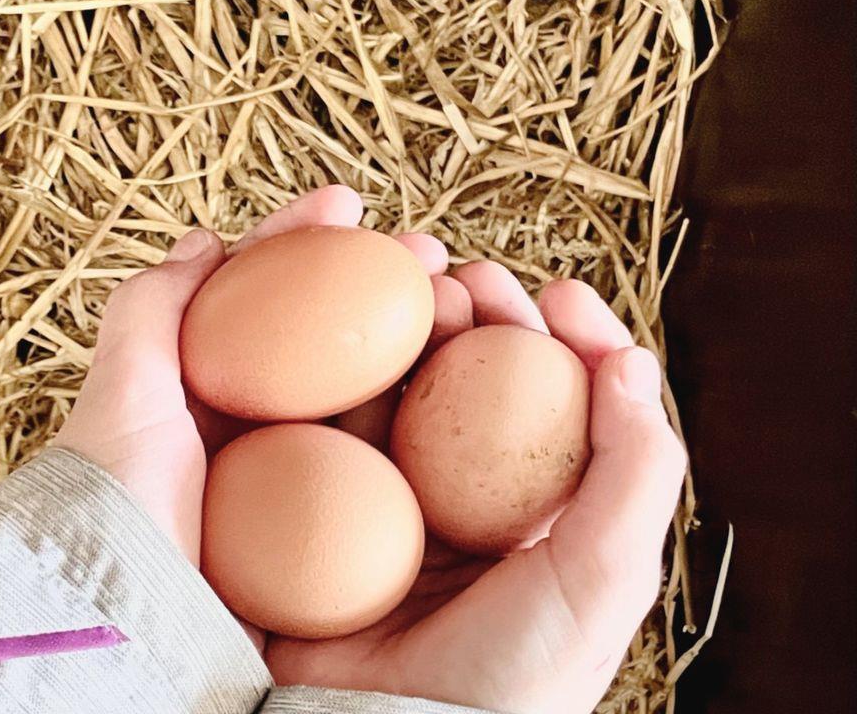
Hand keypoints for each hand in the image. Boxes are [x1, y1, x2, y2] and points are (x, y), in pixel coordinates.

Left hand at [51, 186, 449, 567]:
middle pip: (328, 333)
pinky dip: (429, 417)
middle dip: (379, 280)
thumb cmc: (116, 504)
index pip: (259, 294)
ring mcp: (299, 478)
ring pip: (368, 388)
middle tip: (427, 251)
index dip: (303, 241)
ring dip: (418, 337)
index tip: (349, 203)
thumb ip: (150, 311)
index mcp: (203, 389)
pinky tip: (464, 389)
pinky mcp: (335, 530)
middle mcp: (255, 427)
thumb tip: (204, 239)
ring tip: (459, 297)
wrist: (134, 621)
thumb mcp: (123, 396)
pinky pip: (390, 459)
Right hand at [265, 262, 688, 713]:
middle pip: (474, 384)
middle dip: (479, 317)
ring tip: (417, 288)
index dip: (562, 339)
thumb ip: (634, 471)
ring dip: (408, 332)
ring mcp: (386, 503)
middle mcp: (461, 503)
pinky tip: (342, 348)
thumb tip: (632, 362)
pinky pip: (328, 428)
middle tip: (470, 277)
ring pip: (400, 391)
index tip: (555, 293)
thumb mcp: (601, 575)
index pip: (558, 406)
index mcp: (535, 516)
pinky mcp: (316, 510)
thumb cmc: (513, 673)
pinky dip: (337, 378)